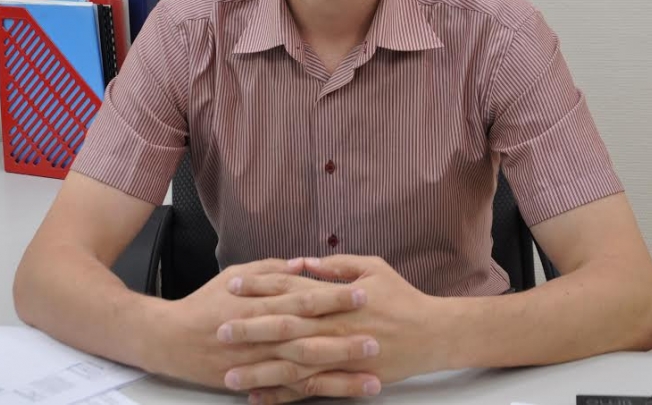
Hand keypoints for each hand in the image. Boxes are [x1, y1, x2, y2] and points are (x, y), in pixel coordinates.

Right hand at [148, 258, 378, 393]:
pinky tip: (340, 394)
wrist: (169, 339)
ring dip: (339, 373)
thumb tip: (302, 264)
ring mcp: (259, 361)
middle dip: (345, 338)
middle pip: (310, 335)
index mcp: (260, 302)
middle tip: (377, 338)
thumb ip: (271, 270)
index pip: (304, 297)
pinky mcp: (254, 382)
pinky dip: (315, 393)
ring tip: (371, 376)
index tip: (363, 292)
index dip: (334, 296)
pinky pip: (289, 390)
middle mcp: (261, 333)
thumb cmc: (205, 303)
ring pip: (305, 368)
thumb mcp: (235, 275)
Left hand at [222, 255, 441, 403]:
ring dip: (259, 370)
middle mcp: (332, 327)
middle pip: (283, 327)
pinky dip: (284, 395)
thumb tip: (305, 260)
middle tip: (219, 331)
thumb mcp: (373, 267)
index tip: (232, 285)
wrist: (432, 334)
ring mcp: (338, 355)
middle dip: (250, 329)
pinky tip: (260, 398)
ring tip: (229, 376)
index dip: (259, 286)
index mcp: (335, 297)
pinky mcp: (345, 378)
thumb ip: (336, 265)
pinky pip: (309, 390)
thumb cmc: (402, 297)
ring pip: (291, 365)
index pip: (289, 288)